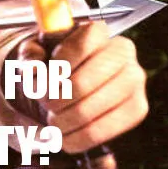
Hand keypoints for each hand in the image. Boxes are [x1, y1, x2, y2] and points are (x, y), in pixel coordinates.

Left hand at [16, 22, 147, 153]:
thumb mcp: (36, 52)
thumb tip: (32, 70)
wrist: (74, 80)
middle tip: (44, 103)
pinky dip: (77, 137)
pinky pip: (103, 130)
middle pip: (84, 82)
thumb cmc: (53, 62)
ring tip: (52, 120)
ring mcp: (133, 80)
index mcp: (97, 30)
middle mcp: (122, 51)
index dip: (58, 66)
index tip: (43, 80)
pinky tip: (64, 135)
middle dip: (56, 98)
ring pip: (90, 109)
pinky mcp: (138, 108)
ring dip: (63, 120)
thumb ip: (29, 56)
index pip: (81, 45)